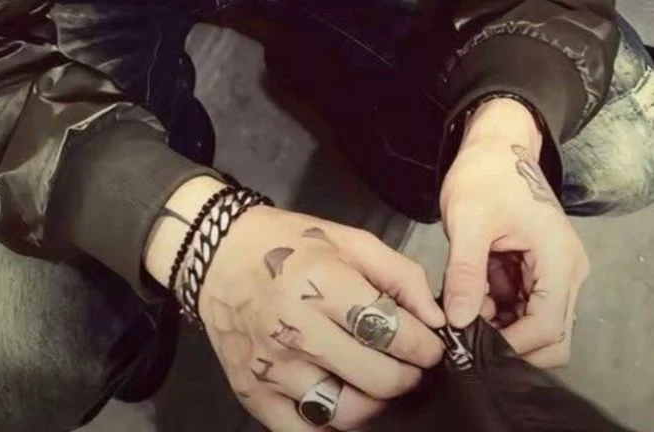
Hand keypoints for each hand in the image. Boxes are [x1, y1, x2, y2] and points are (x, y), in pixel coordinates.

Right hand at [199, 205, 445, 430]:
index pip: (390, 331)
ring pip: (345, 413)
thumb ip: (399, 275)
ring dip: (375, 404)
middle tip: (411, 366)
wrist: (217, 254)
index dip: (424, 345)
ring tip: (379, 382)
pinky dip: (333, 425)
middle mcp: (294, 329)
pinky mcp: (252, 394)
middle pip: (376, 378)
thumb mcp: (348, 239)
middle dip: (408, 376)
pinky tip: (342, 400)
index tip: (430, 345)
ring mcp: (272, 368)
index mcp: (320, 282)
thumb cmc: (287, 243)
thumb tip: (436, 319)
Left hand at [439, 97, 589, 368]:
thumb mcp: (467, 219)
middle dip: (510, 342)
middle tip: (467, 332)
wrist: (495, 145)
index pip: (547, 328)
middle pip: (551, 337)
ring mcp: (555, 274)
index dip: (510, 344)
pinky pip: (523, 308)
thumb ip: (465, 272)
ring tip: (463, 308)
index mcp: (559, 259)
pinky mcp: (538, 273)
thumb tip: (457, 321)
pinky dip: (498, 311)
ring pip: (536, 326)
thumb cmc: (484, 175)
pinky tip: (469, 297)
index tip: (470, 345)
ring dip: (501, 326)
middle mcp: (567, 273)